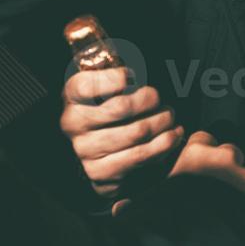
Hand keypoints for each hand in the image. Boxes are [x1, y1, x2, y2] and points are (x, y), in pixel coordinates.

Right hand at [60, 66, 182, 198]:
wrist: (105, 146)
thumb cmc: (114, 103)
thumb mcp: (111, 81)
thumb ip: (121, 72)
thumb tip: (136, 74)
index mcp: (72, 96)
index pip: (87, 85)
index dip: (114, 79)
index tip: (133, 76)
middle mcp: (72, 124)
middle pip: (121, 107)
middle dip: (150, 99)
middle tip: (160, 99)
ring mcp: (85, 151)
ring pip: (136, 132)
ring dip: (162, 121)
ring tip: (170, 116)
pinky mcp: (101, 173)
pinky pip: (141, 157)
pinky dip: (164, 144)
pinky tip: (172, 136)